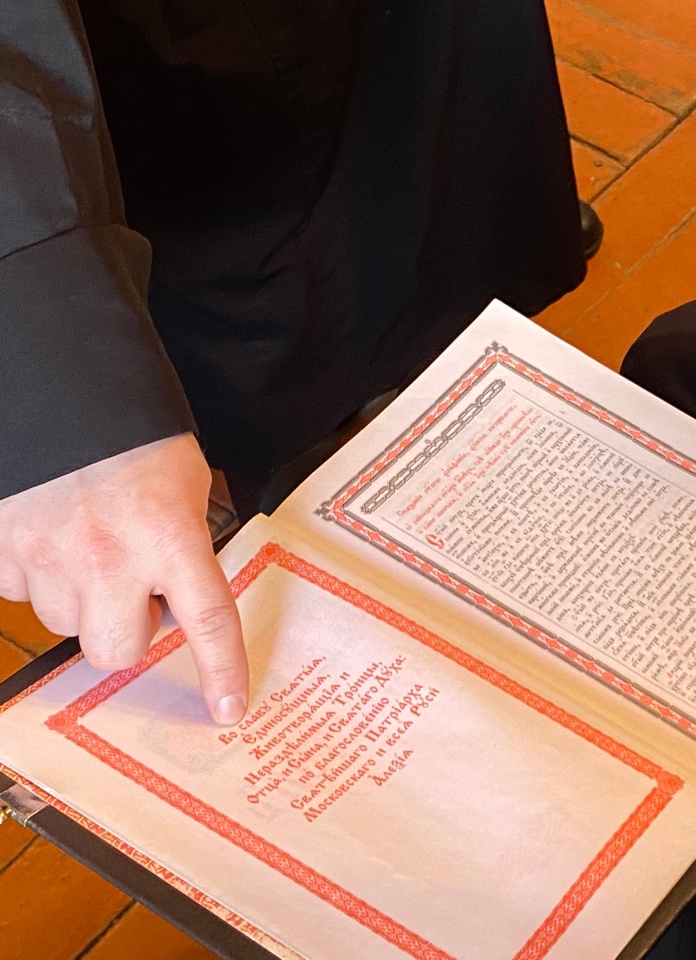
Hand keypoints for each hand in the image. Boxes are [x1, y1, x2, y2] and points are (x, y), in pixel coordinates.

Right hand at [0, 434, 247, 723]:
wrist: (62, 390)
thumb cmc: (134, 435)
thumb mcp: (186, 484)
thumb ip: (187, 542)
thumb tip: (181, 591)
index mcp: (170, 536)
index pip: (207, 622)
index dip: (220, 671)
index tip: (228, 709)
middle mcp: (110, 557)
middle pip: (117, 649)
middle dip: (129, 631)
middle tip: (135, 595)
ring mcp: (48, 555)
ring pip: (66, 622)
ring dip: (82, 599)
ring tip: (88, 546)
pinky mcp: (2, 547)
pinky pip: (17, 591)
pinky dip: (34, 574)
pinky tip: (49, 535)